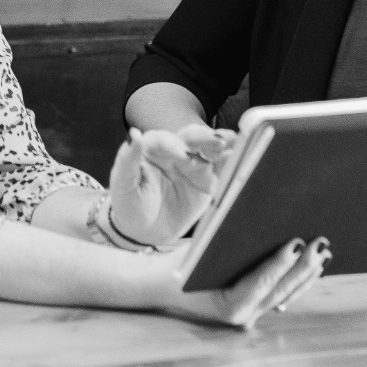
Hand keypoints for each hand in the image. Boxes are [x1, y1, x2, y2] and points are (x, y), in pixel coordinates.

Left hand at [108, 126, 233, 247]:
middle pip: (191, 138)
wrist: (144, 231)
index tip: (183, 156)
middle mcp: (175, 151)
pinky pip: (221, 168)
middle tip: (217, 141)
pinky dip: (233, 162)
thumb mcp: (122, 185)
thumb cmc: (129, 204)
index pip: (164, 140)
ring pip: (209, 149)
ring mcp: (193, 165)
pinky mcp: (207, 181)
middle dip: (204, 138)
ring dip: (223, 144)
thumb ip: (127, 160)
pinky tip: (244, 157)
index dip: (174, 145)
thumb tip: (133, 135)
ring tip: (236, 141)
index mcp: (152, 148)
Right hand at [156, 237, 331, 328]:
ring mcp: (252, 315)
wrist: (165, 287)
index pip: (260, 282)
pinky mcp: (256, 308)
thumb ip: (225, 238)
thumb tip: (256, 216)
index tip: (297, 244)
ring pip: (286, 295)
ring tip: (323, 252)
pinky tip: (313, 265)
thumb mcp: (199, 249)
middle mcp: (243, 317)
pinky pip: (282, 295)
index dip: (280, 263)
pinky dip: (298, 280)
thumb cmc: (181, 263)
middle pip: (281, 290)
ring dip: (307, 274)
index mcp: (228, 306)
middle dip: (303, 267)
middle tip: (321, 243)